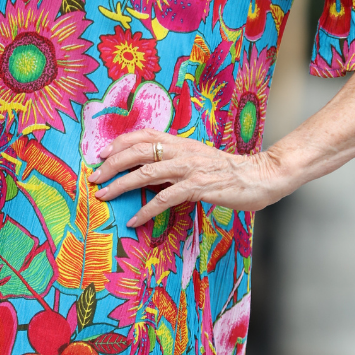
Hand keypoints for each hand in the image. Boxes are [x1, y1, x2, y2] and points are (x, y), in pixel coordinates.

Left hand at [89, 129, 285, 227]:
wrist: (261, 176)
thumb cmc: (226, 171)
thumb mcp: (196, 159)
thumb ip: (173, 160)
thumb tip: (145, 171)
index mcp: (180, 142)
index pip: (144, 135)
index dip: (120, 142)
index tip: (101, 154)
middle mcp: (182, 151)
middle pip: (137, 151)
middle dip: (111, 164)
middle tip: (94, 178)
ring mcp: (189, 168)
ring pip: (145, 173)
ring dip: (120, 185)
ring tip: (103, 196)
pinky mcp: (198, 187)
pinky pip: (165, 198)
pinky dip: (146, 210)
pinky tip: (134, 219)